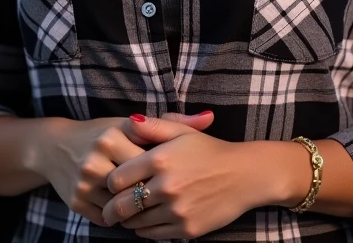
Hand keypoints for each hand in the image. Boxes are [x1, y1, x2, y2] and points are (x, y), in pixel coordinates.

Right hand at [33, 113, 212, 225]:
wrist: (55, 146)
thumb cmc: (100, 132)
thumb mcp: (129, 123)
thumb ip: (172, 122)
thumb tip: (210, 118)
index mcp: (113, 135)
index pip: (149, 161)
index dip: (162, 170)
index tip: (172, 172)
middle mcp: (96, 159)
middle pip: (136, 187)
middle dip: (150, 192)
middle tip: (166, 195)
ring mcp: (84, 183)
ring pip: (122, 206)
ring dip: (136, 208)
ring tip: (150, 203)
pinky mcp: (76, 202)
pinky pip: (106, 218)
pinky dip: (119, 218)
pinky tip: (130, 211)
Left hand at [103, 115, 257, 239]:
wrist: (243, 175)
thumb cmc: (210, 151)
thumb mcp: (183, 132)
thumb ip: (154, 126)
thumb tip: (129, 121)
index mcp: (161, 159)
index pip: (117, 178)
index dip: (111, 182)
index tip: (112, 184)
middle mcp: (166, 186)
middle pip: (122, 206)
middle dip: (112, 208)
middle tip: (109, 209)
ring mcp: (176, 210)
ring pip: (136, 223)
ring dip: (128, 220)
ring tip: (128, 215)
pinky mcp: (186, 228)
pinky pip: (153, 235)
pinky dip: (144, 230)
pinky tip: (146, 221)